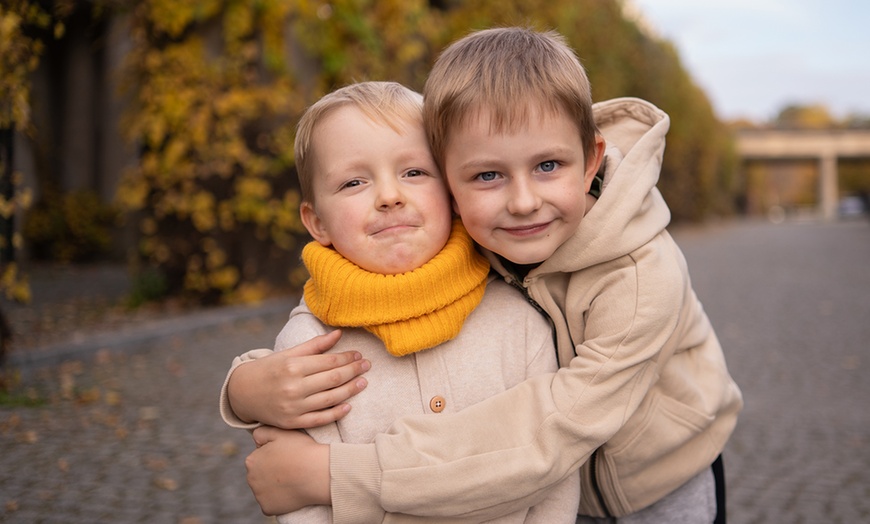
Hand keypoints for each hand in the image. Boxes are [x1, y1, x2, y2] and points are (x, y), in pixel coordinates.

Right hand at [229, 330, 369, 427]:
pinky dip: (336, 413)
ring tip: (363, 383)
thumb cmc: (269, 369)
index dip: (348, 358)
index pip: (329, 361)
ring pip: (331, 399)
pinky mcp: (292, 422)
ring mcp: (293, 406)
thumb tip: (339, 333)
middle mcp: (294, 386)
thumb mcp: (289, 354)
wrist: (243, 393)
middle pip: (333, 379)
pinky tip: (349, 406)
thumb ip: (315, 345)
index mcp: (293, 366)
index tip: (359, 355)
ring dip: (351, 390)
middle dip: (354, 371)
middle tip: (367, 366)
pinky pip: (320, 419)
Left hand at [246, 426, 330, 514]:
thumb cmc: (302, 451)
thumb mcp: (281, 432)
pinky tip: (291, 491)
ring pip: (266, 489)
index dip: (274, 455)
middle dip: (272, 471)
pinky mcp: (268, 508)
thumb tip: (254, 439)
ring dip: (275, 486)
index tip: (286, 456)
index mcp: (251, 460)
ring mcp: (259, 495)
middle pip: (261, 474)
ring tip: (293, 479)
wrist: (318, 473)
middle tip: (290, 467)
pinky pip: (272, 503)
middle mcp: (251, 479)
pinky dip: (279, 499)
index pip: (260, 457)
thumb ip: (261, 432)